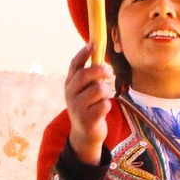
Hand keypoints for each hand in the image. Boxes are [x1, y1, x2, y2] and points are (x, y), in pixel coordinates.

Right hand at [65, 44, 113, 164]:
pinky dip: (107, 106)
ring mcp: (77, 108)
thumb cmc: (87, 108)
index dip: (84, 53)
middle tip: (110, 71)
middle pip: (86, 75)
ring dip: (106, 92)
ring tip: (103, 99)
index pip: (74, 65)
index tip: (94, 44)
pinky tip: (102, 112)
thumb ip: (88, 76)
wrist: (84, 136)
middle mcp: (70, 95)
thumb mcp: (83, 91)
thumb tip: (98, 52)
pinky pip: (104, 105)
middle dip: (100, 70)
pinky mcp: (87, 120)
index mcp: (69, 85)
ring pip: (99, 90)